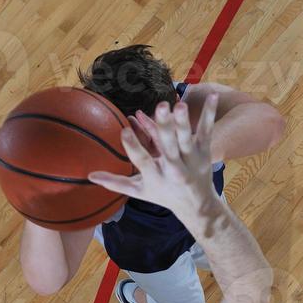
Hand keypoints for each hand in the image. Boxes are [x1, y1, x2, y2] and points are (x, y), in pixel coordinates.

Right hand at [88, 94, 218, 218]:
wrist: (196, 205)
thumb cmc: (163, 195)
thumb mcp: (139, 191)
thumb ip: (115, 182)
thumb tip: (89, 175)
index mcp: (155, 177)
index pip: (142, 161)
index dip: (133, 146)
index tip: (124, 130)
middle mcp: (174, 169)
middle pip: (168, 147)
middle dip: (164, 128)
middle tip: (160, 108)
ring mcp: (191, 160)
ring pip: (187, 138)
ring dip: (184, 121)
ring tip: (180, 104)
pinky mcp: (205, 153)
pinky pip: (207, 132)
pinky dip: (210, 115)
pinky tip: (213, 96)